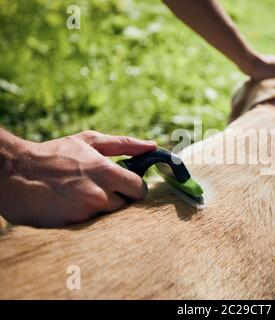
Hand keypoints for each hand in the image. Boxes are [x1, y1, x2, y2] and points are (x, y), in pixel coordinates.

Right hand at [0, 130, 155, 227]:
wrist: (15, 174)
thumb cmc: (55, 153)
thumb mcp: (89, 141)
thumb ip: (124, 144)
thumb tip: (152, 146)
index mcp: (107, 172)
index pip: (140, 190)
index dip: (134, 187)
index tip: (125, 184)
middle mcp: (100, 195)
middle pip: (126, 206)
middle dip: (119, 198)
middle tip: (101, 188)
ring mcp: (86, 213)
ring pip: (110, 217)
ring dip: (103, 208)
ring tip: (84, 196)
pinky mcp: (72, 226)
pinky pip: (92, 226)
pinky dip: (87, 218)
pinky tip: (73, 205)